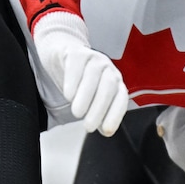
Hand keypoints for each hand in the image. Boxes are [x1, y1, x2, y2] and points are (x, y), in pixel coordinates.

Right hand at [32, 12, 127, 135]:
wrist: (64, 54)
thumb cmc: (80, 80)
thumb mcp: (91, 98)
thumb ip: (99, 113)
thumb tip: (104, 130)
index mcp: (115, 82)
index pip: (120, 99)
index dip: (115, 115)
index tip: (107, 131)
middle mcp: (108, 69)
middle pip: (108, 87)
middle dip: (100, 109)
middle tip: (89, 126)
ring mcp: (93, 58)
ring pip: (93, 76)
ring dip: (86, 97)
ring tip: (77, 113)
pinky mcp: (76, 53)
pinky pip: (76, 65)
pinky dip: (73, 81)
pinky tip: (68, 94)